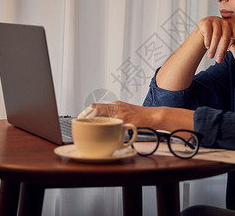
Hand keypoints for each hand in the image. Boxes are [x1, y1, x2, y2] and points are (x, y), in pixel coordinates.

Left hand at [78, 101, 193, 130]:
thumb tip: (106, 127)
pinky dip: (103, 125)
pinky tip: (99, 130)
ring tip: (85, 125)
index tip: (80, 118)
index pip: (96, 106)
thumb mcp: (127, 116)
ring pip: (100, 112)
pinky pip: (110, 121)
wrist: (155, 116)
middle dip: (84, 114)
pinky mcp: (125, 118)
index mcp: (116, 105)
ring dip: (91, 118)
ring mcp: (120, 111)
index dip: (86, 112)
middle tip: (79, 122)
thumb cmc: (142, 118)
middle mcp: (116, 106)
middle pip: (95, 107)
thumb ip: (117, 119)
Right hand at [196, 16, 234, 65]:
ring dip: (213, 48)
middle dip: (222, 51)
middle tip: (218, 61)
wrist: (208, 26)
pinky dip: (208, 41)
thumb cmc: (222, 36)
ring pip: (216, 36)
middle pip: (226, 38)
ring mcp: (217, 22)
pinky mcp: (207, 22)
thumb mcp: (231, 44)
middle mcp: (227, 24)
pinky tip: (207, 47)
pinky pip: (208, 33)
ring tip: (210, 56)